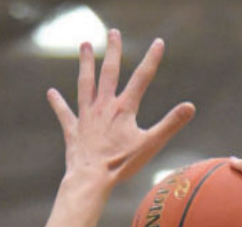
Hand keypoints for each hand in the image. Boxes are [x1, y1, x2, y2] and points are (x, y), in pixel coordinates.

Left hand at [47, 29, 195, 188]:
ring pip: (85, 85)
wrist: (91, 179)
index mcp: (124, 109)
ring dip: (86, 65)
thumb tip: (190, 107)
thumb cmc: (120, 164)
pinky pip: (65, 114)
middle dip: (113, 52)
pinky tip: (51, 93)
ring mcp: (87, 117)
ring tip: (85, 46)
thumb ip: (170, 124)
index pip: (142, 78)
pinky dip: (58, 103)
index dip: (151, 60)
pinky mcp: (74, 131)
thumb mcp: (150, 144)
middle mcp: (104, 107)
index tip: (158, 42)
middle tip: (113, 32)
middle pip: (109, 73)